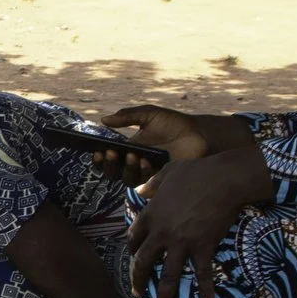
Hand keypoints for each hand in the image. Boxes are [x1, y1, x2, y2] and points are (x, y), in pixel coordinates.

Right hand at [93, 105, 213, 184]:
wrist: (198, 133)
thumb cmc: (174, 124)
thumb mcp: (149, 115)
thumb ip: (127, 116)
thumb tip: (103, 119)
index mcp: (129, 148)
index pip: (108, 159)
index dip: (99, 158)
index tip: (98, 151)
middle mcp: (135, 163)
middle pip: (113, 172)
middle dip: (109, 164)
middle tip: (112, 153)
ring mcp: (147, 173)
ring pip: (127, 179)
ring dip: (126, 168)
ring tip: (133, 155)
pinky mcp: (160, 180)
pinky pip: (145, 182)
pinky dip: (143, 171)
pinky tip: (147, 160)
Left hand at [127, 145, 275, 297]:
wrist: (223, 178)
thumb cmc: (197, 172)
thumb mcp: (168, 173)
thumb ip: (152, 184)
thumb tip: (141, 190)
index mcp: (151, 215)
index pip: (134, 238)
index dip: (132, 250)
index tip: (133, 258)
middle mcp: (162, 233)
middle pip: (144, 263)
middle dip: (139, 281)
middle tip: (138, 294)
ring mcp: (182, 243)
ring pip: (169, 276)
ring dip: (164, 297)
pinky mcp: (203, 247)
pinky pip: (203, 274)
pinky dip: (205, 292)